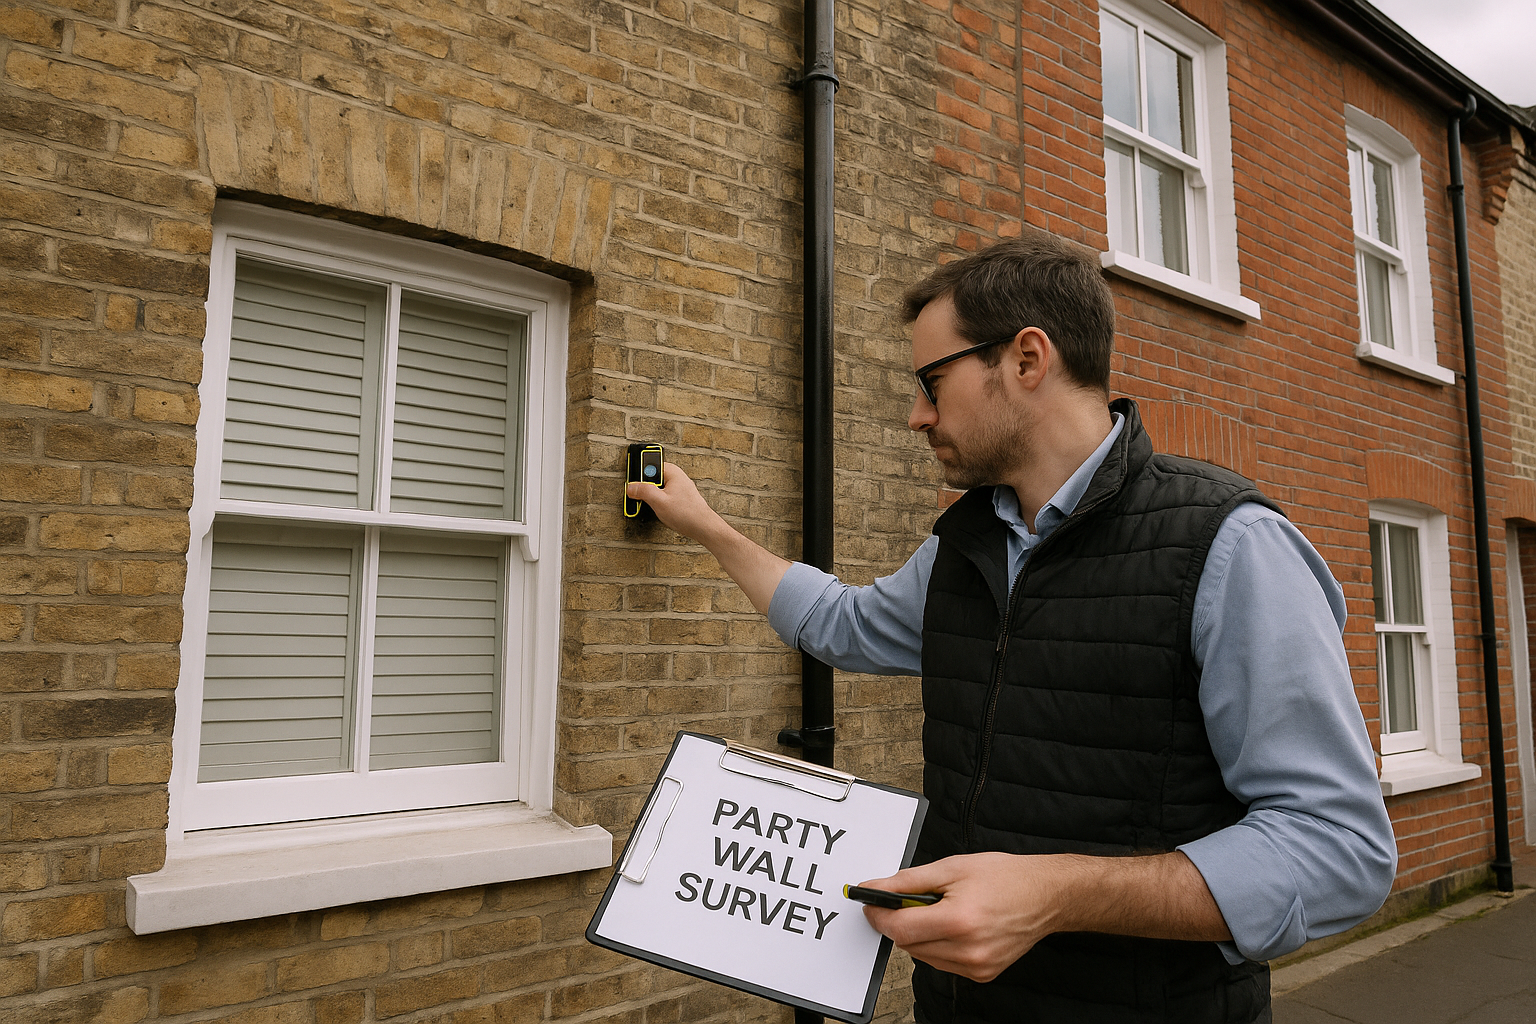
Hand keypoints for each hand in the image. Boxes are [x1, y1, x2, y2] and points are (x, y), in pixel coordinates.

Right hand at [625, 462, 790, 612]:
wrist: (704, 528)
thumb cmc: (687, 514)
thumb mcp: (659, 502)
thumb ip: (643, 492)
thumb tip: (631, 487)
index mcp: (673, 472)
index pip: (650, 464)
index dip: (639, 472)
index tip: (632, 481)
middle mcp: (676, 477)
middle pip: (653, 477)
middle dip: (644, 486)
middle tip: (637, 496)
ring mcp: (678, 488)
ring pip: (657, 488)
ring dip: (650, 496)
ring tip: (646, 505)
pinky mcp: (679, 498)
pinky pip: (663, 496)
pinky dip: (657, 502)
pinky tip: (657, 510)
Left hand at [859, 851, 1228, 982]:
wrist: (1047, 895)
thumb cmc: (1004, 876)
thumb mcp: (952, 867)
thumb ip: (908, 881)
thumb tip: (875, 889)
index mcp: (959, 920)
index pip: (899, 928)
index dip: (878, 915)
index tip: (869, 902)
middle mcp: (968, 950)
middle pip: (908, 943)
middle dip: (901, 920)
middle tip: (912, 898)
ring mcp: (977, 966)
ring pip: (923, 955)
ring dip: (920, 933)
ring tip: (943, 909)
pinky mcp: (983, 974)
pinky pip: (943, 962)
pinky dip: (939, 944)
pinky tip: (958, 924)